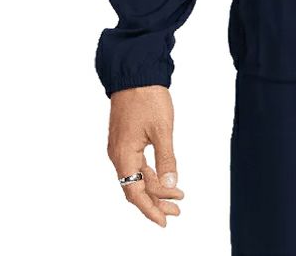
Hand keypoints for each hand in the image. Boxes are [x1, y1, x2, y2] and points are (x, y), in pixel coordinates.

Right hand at [107, 85, 184, 225]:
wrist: (135, 73)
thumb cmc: (148, 98)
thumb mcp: (162, 130)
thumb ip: (166, 159)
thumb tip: (171, 186)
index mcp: (124, 155)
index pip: (135, 192)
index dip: (150, 209)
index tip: (165, 221)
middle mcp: (118, 155)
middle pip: (136, 188)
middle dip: (156, 202)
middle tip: (177, 211)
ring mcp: (120, 148)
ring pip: (137, 177)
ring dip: (156, 189)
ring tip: (177, 198)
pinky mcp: (125, 140)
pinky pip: (137, 165)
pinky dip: (151, 175)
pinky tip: (165, 179)